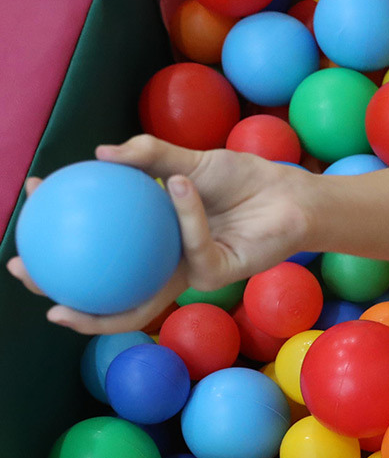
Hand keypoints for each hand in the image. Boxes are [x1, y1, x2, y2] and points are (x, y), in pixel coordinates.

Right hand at [7, 135, 312, 334]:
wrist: (292, 192)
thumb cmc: (244, 177)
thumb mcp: (191, 160)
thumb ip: (150, 156)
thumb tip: (100, 153)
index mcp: (153, 238)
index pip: (100, 243)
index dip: (60, 233)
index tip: (29, 206)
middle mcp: (166, 262)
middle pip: (106, 290)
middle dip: (60, 291)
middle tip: (25, 269)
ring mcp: (191, 272)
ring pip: (140, 299)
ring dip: (99, 303)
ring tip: (66, 297)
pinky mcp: (219, 273)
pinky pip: (192, 244)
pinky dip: (185, 212)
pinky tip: (175, 184)